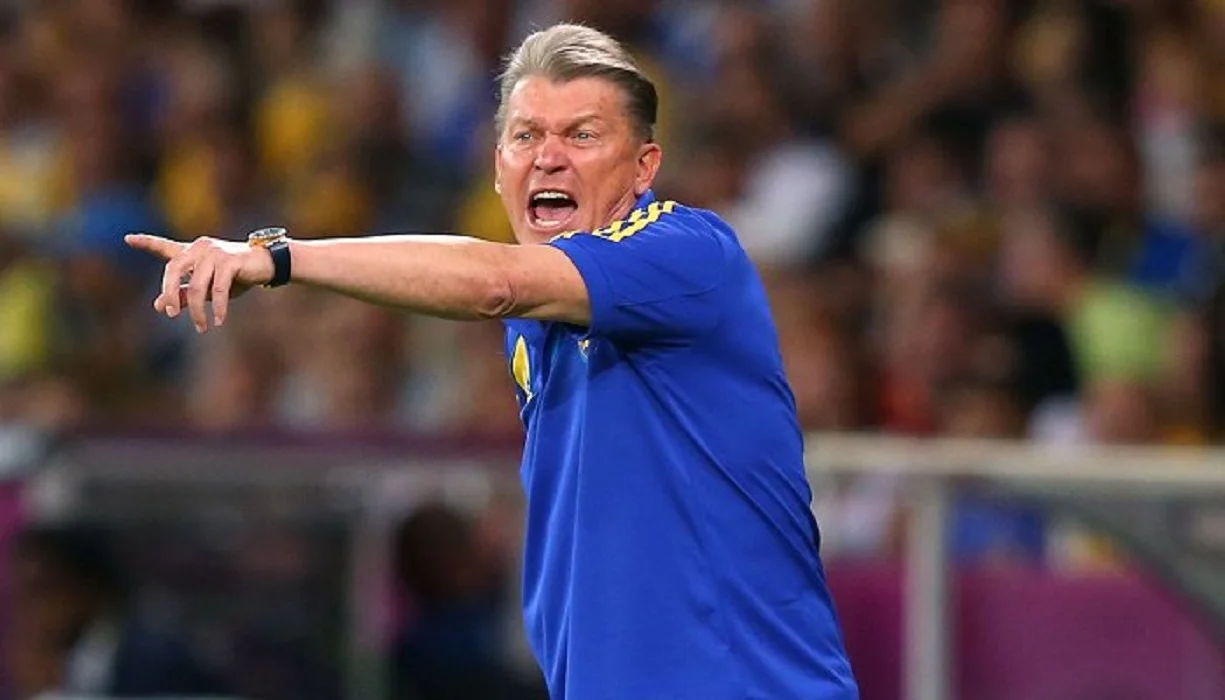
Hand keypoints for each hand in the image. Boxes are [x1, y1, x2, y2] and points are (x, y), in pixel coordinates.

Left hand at [125, 233, 274, 332]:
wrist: (267, 265)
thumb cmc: (237, 276)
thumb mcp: (207, 288)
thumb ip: (183, 293)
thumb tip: (159, 306)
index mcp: (192, 252)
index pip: (165, 247)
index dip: (146, 243)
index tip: (127, 239)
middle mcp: (200, 248)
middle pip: (173, 269)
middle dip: (169, 294)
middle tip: (170, 315)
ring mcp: (215, 253)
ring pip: (196, 286)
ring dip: (196, 310)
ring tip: (202, 327)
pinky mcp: (230, 261)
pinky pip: (218, 289)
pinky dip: (218, 307)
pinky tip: (218, 321)